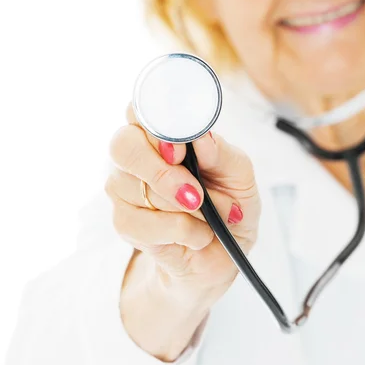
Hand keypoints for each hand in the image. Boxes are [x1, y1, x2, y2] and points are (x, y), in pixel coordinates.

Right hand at [105, 103, 260, 298]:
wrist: (222, 255)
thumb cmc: (229, 207)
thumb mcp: (241, 177)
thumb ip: (222, 153)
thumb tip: (202, 139)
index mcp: (162, 133)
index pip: (141, 109)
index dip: (155, 126)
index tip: (179, 150)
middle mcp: (137, 155)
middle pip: (123, 146)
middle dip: (161, 172)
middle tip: (195, 194)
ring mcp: (124, 189)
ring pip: (137, 190)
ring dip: (185, 209)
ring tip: (210, 217)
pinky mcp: (125, 223)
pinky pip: (143, 224)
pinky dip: (181, 231)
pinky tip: (196, 235)